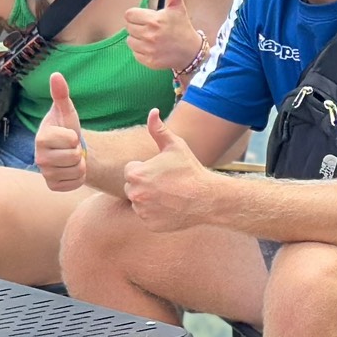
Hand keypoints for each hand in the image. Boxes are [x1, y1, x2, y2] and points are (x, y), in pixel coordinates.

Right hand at [35, 72, 87, 193]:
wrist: (66, 149)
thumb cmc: (66, 127)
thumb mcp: (66, 111)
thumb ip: (61, 94)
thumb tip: (56, 74)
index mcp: (41, 138)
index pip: (70, 140)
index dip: (75, 137)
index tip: (70, 134)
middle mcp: (39, 157)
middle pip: (74, 157)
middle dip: (79, 152)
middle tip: (71, 148)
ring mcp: (45, 174)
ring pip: (76, 172)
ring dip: (80, 165)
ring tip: (72, 158)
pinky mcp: (52, 186)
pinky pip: (75, 184)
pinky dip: (78, 178)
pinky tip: (71, 169)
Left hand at [121, 111, 212, 231]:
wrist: (207, 198)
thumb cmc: (190, 170)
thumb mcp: (175, 146)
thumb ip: (159, 130)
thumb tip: (153, 111)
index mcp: (135, 174)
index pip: (130, 170)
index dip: (145, 169)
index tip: (161, 171)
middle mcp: (135, 194)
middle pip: (132, 187)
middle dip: (145, 184)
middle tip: (166, 184)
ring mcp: (142, 212)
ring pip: (139, 203)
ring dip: (149, 199)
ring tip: (169, 195)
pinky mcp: (150, 225)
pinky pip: (147, 217)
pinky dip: (156, 214)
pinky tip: (171, 207)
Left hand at [123, 0, 203, 73]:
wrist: (191, 52)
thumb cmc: (183, 27)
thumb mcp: (178, 7)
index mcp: (154, 20)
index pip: (129, 15)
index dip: (136, 15)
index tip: (145, 17)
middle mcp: (150, 35)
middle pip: (129, 27)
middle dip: (137, 26)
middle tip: (150, 28)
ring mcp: (149, 49)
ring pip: (130, 41)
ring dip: (137, 39)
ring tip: (150, 37)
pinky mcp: (148, 61)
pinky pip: (135, 53)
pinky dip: (140, 51)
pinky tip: (152, 48)